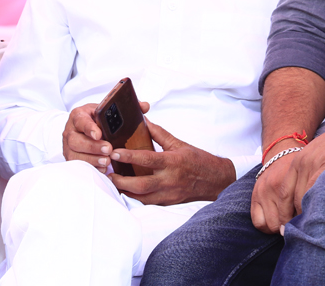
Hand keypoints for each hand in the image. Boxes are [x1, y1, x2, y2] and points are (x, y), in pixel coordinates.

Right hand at [63, 101, 151, 173]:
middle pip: (75, 140)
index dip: (89, 128)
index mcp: (79, 115)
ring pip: (75, 154)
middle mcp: (70, 130)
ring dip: (92, 159)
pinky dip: (91, 168)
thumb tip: (144, 106)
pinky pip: (78, 165)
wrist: (85, 129)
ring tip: (107, 161)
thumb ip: (127, 108)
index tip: (99, 134)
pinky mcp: (72, 158)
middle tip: (109, 149)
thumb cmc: (98, 120)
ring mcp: (68, 146)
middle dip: (93, 146)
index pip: (80, 120)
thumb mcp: (107, 111)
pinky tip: (103, 169)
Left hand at [108, 120, 235, 204]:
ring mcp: (169, 194)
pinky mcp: (168, 203)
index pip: (146, 159)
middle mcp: (169, 180)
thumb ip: (160, 134)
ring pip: (142, 198)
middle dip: (121, 181)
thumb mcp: (179, 144)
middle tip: (108, 173)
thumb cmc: (198, 160)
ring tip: (113, 182)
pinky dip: (136, 198)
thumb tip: (144, 122)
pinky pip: (148, 203)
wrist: (215, 180)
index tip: (115, 152)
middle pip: (140, 185)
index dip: (128, 156)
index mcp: (172, 162)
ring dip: (125, 191)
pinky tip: (127, 191)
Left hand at [250, 122, 324, 233]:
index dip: (285, 215)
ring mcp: (314, 163)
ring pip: (303, 198)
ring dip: (306, 216)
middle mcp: (302, 163)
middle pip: (291, 199)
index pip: (284, 194)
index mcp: (298, 163)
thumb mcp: (321, 158)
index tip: (288, 230)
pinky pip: (317, 190)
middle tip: (301, 237)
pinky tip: (323, 217)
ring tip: (312, 232)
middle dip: (294, 220)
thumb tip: (309, 205)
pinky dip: (318, 206)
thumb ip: (312, 178)